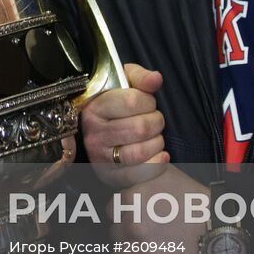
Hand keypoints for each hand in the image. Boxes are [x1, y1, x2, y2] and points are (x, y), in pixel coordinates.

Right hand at [80, 63, 166, 178]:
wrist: (101, 132)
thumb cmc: (115, 105)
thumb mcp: (122, 83)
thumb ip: (139, 77)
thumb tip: (155, 79)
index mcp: (94, 107)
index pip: (132, 101)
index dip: (148, 101)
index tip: (147, 102)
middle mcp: (94, 133)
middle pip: (140, 128)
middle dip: (156, 122)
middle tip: (153, 120)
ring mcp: (100, 157)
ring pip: (141, 152)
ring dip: (157, 143)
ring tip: (153, 137)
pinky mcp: (111, 176)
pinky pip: (140, 173)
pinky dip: (156, 164)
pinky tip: (160, 156)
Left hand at [109, 162, 208, 253]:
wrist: (219, 226)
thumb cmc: (194, 200)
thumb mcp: (165, 173)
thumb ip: (139, 172)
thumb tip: (125, 172)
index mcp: (132, 198)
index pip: (112, 210)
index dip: (124, 215)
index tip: (137, 218)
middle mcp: (133, 223)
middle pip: (115, 233)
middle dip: (127, 235)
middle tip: (148, 234)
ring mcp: (142, 247)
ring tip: (150, 249)